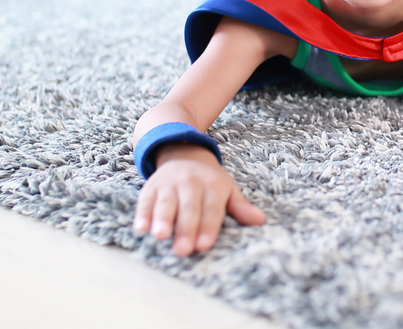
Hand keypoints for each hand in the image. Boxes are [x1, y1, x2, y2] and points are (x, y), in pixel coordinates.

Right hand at [133, 144, 265, 255]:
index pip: (212, 208)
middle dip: (186, 229)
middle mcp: (190, 182)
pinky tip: (141, 228)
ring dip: (162, 219)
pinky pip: (146, 200)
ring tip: (160, 236)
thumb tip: (260, 221)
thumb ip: (240, 207)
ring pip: (166, 202)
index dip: (208, 227)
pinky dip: (143, 213)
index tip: (204, 245)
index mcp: (213, 185)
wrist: (184, 152)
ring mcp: (169, 184)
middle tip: (183, 250)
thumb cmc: (209, 180)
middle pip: (189, 208)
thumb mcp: (227, 189)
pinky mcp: (151, 186)